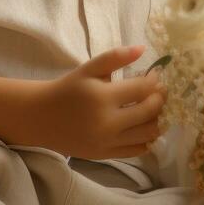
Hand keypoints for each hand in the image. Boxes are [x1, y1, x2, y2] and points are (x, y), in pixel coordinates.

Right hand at [32, 45, 165, 159]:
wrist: (42, 118)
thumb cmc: (68, 89)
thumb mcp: (89, 68)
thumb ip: (116, 57)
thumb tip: (143, 49)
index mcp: (103, 97)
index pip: (142, 89)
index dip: (155, 81)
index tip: (157, 76)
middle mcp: (107, 122)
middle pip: (149, 112)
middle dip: (160, 99)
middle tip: (161, 91)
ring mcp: (107, 142)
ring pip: (148, 134)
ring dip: (158, 120)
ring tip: (156, 109)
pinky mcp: (105, 155)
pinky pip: (137, 150)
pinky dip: (147, 139)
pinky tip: (146, 126)